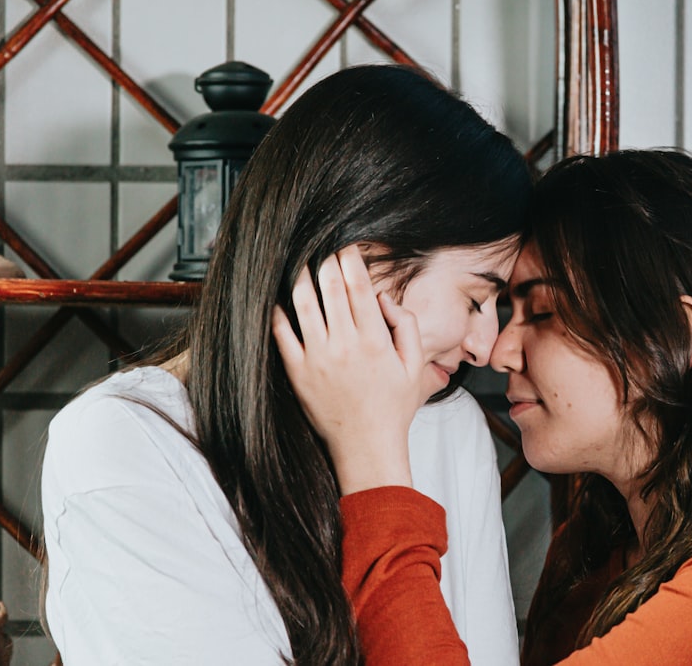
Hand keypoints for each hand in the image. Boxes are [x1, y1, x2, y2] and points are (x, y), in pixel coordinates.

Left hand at [272, 245, 427, 494]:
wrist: (367, 447)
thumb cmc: (393, 408)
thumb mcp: (415, 366)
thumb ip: (406, 326)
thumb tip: (384, 298)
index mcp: (375, 340)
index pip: (359, 287)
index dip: (351, 259)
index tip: (346, 245)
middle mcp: (345, 345)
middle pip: (330, 287)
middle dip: (325, 260)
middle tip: (322, 246)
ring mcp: (318, 358)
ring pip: (303, 304)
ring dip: (299, 277)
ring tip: (297, 261)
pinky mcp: (298, 372)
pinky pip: (282, 334)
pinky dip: (277, 312)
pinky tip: (276, 296)